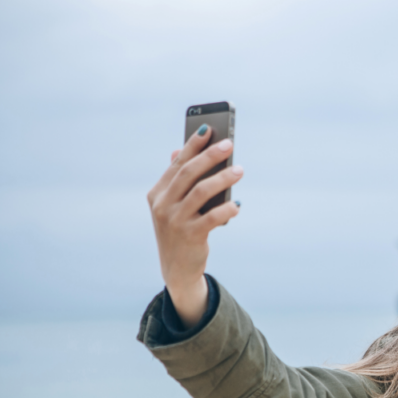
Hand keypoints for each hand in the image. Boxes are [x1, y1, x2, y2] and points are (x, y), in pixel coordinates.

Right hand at [147, 125, 242, 327]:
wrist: (176, 269)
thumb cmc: (181, 230)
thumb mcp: (174, 206)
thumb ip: (177, 180)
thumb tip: (176, 150)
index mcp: (157, 193)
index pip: (177, 164)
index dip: (192, 145)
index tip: (208, 128)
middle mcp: (163, 205)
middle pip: (189, 174)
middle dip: (210, 156)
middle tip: (229, 144)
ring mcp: (175, 220)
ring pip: (202, 192)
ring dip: (223, 178)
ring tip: (240, 170)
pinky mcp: (190, 235)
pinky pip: (212, 218)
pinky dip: (226, 210)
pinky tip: (238, 206)